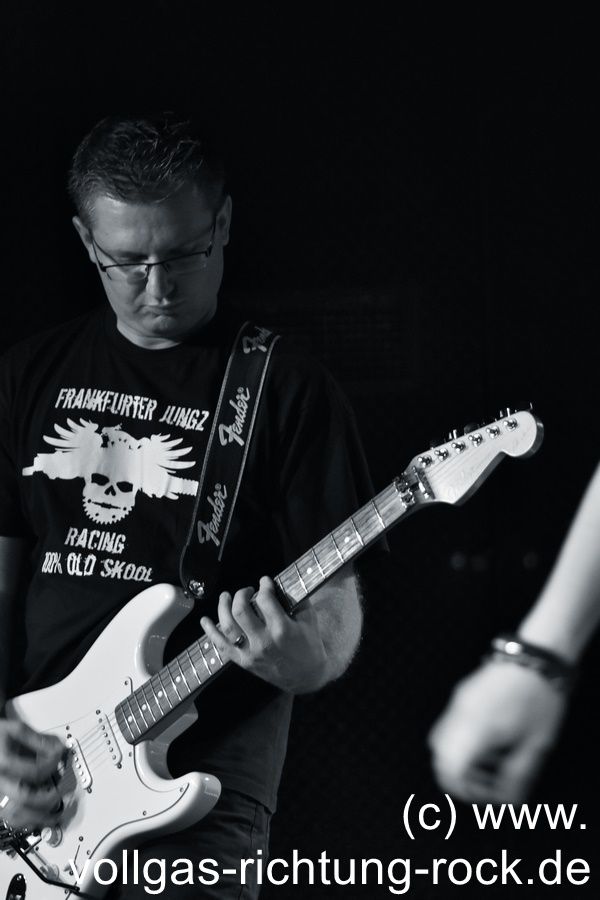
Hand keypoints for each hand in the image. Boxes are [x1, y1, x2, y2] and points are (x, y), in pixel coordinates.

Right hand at [0, 720, 65, 829]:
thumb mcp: (15, 730)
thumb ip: (37, 739)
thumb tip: (58, 748)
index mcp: (4, 763)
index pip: (35, 771)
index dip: (52, 765)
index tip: (59, 757)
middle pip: (25, 799)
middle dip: (48, 798)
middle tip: (62, 792)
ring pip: (15, 816)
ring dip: (38, 818)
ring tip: (55, 815)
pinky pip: (8, 820)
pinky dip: (25, 823)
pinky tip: (38, 819)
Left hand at [200, 576, 329, 692]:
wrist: (305, 677)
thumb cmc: (309, 646)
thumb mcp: (309, 620)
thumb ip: (296, 600)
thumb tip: (280, 583)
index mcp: (282, 629)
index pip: (264, 600)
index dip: (264, 586)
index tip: (265, 582)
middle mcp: (263, 641)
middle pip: (241, 610)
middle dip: (241, 594)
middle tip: (248, 590)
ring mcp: (251, 653)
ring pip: (228, 625)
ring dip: (223, 607)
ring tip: (226, 596)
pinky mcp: (243, 662)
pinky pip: (222, 646)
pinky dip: (210, 632)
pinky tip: (205, 620)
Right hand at [428, 660, 567, 803]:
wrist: (537, 657)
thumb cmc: (539, 698)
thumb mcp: (535, 745)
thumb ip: (516, 777)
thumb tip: (506, 801)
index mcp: (476, 729)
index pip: (448, 769)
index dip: (461, 790)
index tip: (482, 798)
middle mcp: (459, 714)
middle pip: (438, 756)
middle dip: (457, 776)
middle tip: (485, 785)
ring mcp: (457, 702)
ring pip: (441, 740)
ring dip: (458, 759)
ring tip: (489, 766)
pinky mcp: (461, 694)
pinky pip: (450, 725)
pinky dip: (461, 742)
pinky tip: (488, 744)